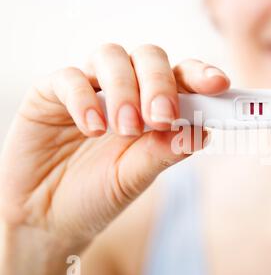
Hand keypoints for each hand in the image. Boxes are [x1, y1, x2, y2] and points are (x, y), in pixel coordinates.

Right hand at [0, 43, 228, 247]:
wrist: (48, 217)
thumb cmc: (98, 195)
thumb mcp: (136, 177)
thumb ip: (165, 151)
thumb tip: (202, 129)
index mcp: (152, 107)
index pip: (181, 77)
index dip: (201, 75)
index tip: (218, 85)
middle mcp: (124, 90)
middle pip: (149, 57)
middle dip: (160, 83)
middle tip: (161, 117)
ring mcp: (89, 89)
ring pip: (112, 57)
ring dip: (125, 90)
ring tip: (127, 128)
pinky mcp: (51, 94)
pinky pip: (70, 78)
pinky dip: (84, 99)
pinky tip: (92, 130)